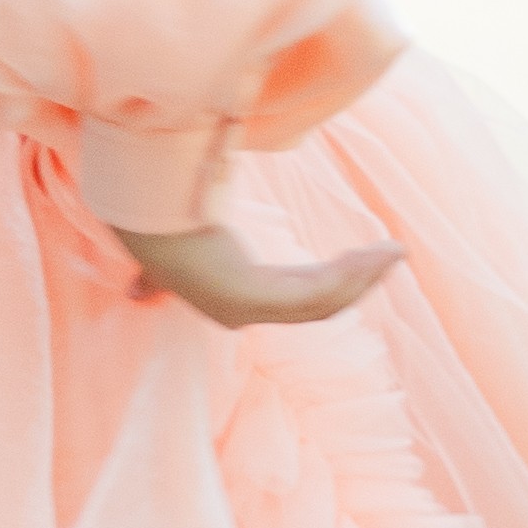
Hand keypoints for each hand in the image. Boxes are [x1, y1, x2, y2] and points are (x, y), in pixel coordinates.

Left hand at [109, 219, 402, 329]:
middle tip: (392, 254)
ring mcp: (246, 309)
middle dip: (358, 280)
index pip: (293, 302)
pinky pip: (317, 292)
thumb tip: (134, 295)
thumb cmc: (147, 232)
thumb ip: (152, 279)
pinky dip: (352, 273)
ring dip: (363, 275)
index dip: (332, 286)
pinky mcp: (251, 298)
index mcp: (230, 302)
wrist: (133, 215)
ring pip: (324, 300)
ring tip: (395, 251)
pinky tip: (378, 253)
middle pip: (317, 304)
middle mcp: (240, 313)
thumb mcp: (159, 261)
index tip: (361, 262)